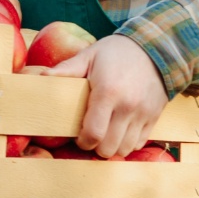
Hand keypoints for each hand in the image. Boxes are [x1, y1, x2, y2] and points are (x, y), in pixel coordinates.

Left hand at [42, 34, 169, 157]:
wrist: (155, 48)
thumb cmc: (116, 52)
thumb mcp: (89, 55)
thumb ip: (66, 69)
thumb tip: (42, 75)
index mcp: (108, 92)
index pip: (94, 132)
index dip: (82, 141)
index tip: (78, 137)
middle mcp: (127, 106)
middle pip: (109, 147)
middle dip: (95, 147)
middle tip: (89, 137)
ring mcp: (143, 113)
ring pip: (125, 149)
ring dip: (112, 147)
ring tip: (104, 136)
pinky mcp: (154, 116)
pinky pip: (140, 142)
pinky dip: (128, 143)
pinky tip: (119, 132)